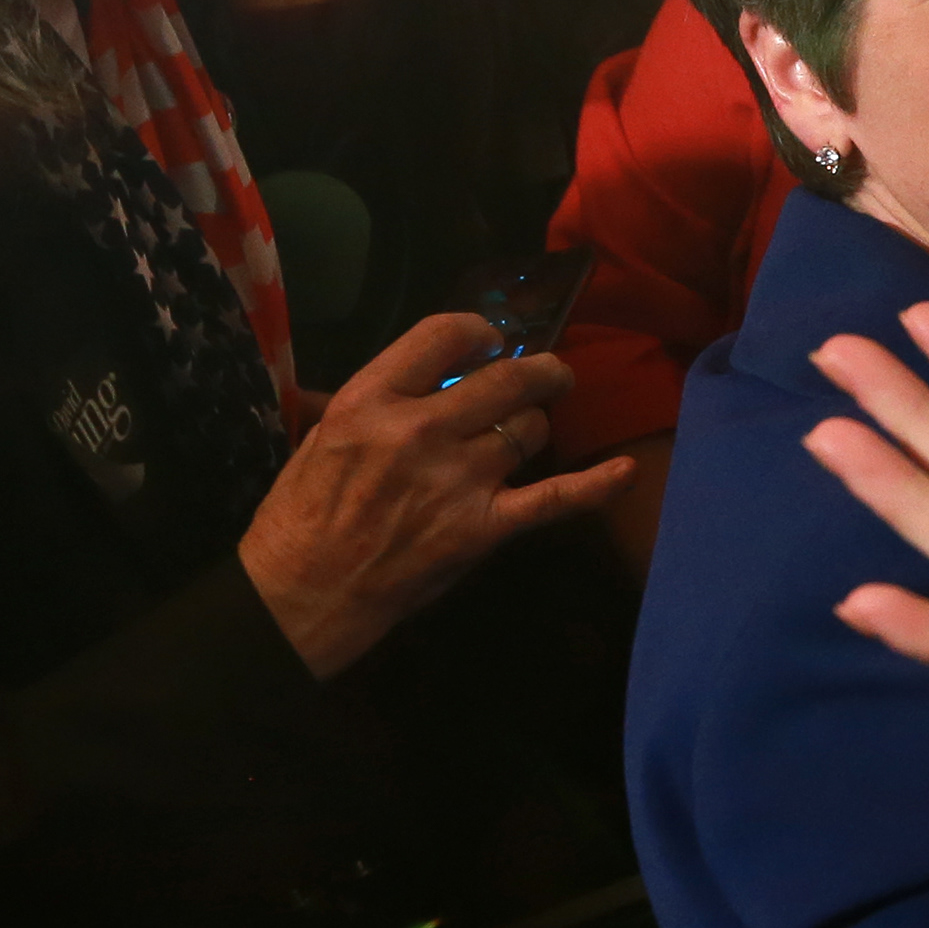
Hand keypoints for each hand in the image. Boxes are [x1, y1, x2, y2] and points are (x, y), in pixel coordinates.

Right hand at [238, 313, 633, 677]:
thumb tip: (416, 371)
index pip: (444, 336)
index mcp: (372, 400)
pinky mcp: (483, 528)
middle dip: (539, 370)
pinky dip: (596, 485)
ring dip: (535, 426)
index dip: (481, 332)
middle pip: (506, 378)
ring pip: (530, 429)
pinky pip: (554, 499)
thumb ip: (374, 400)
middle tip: (549, 374)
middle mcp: (421, 430)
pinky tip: (627, 470)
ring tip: (527, 432)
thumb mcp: (322, 437)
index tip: (490, 343)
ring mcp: (458, 479)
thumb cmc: (301, 516)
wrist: (301, 595)